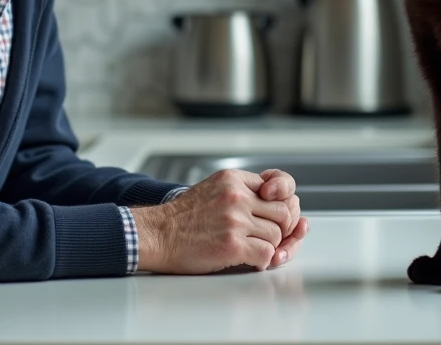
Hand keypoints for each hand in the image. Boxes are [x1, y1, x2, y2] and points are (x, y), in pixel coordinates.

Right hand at [132, 169, 307, 274]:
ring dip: (267, 246)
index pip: (279, 187)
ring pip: (276, 235)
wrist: (157, 234)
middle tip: (266, 237)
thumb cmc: (183, 218)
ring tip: (251, 248)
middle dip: (279, 228)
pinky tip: (248, 260)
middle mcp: (236, 196)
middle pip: (283, 213)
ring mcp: (235, 220)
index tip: (276, 217)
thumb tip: (274, 200)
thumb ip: (242, 190)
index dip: (282, 206)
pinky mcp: (232, 245)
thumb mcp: (214, 188)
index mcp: (233, 179)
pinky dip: (260, 261)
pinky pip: (266, 254)